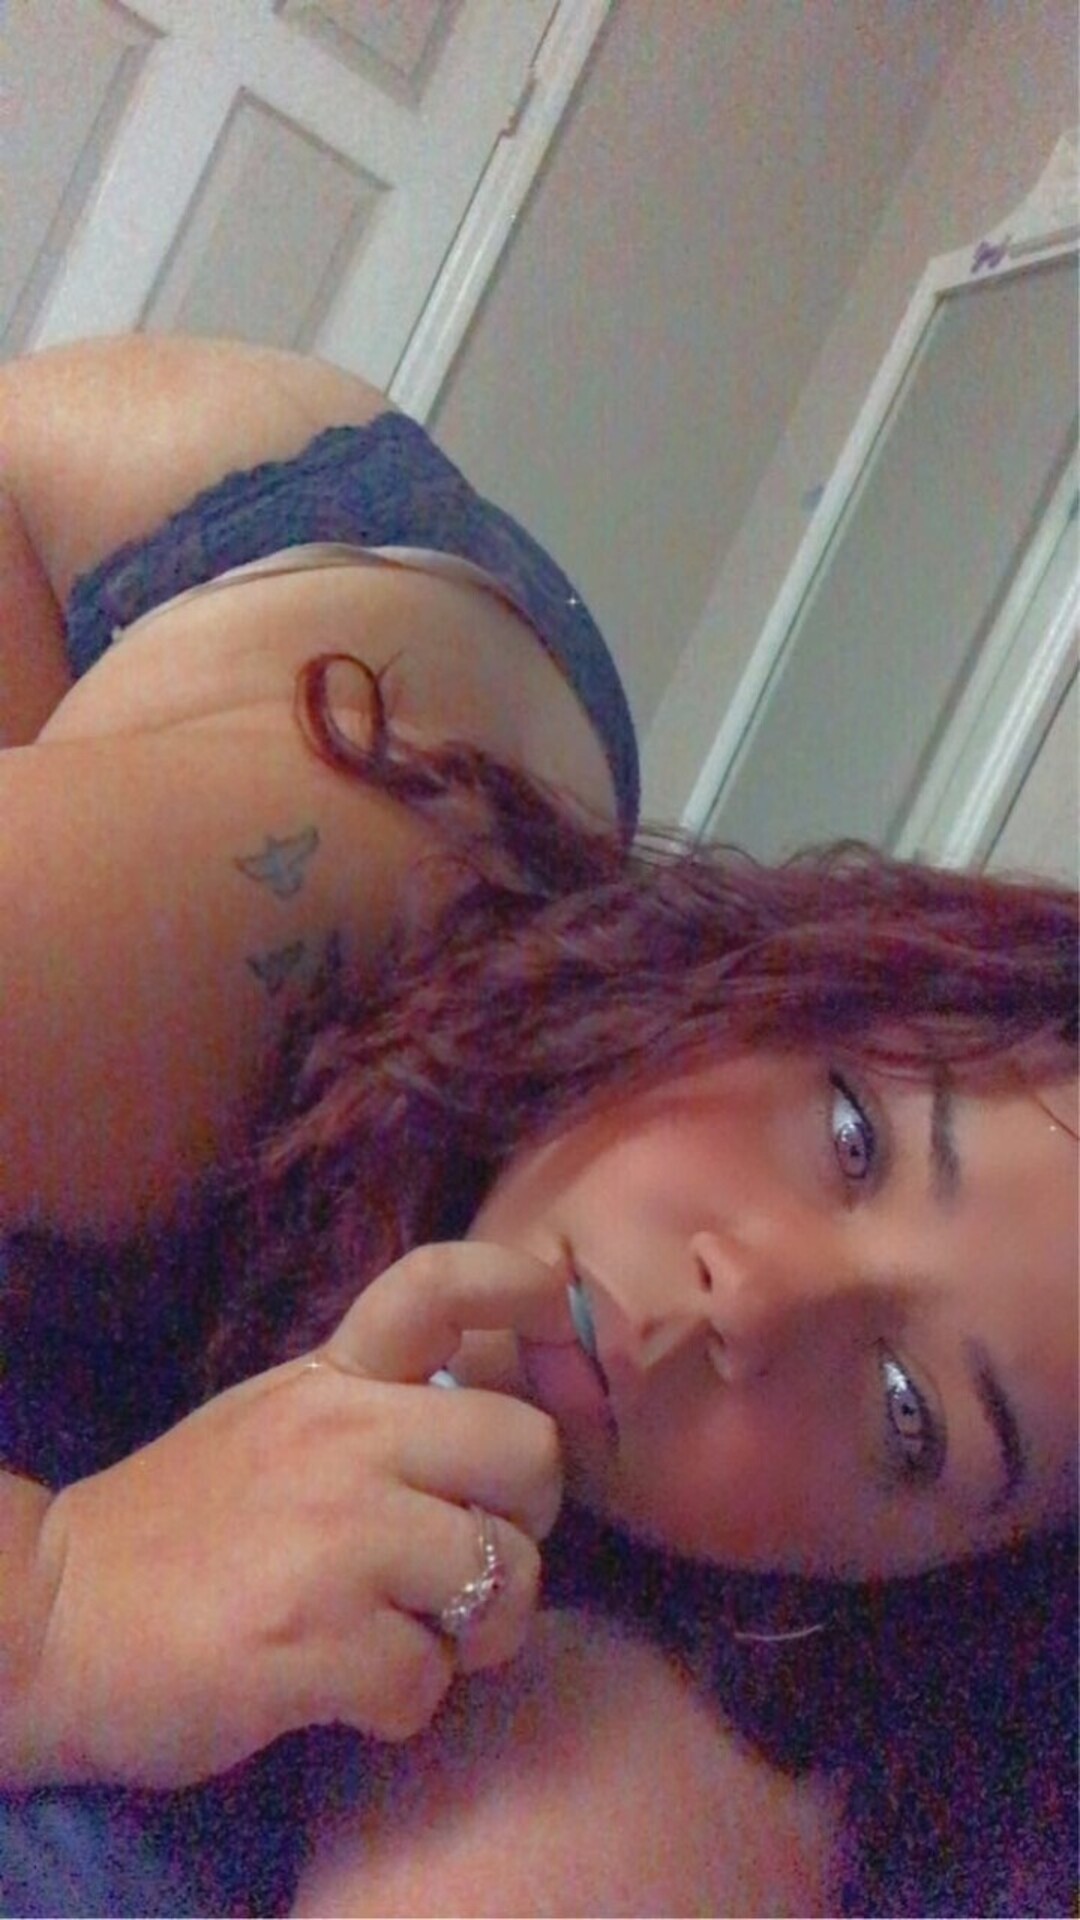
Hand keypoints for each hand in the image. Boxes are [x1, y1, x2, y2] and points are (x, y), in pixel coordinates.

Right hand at [24, 1243, 571, 1786]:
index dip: (517, 1287)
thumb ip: (367, 1414)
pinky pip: (433, 1680)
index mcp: (329, 1380)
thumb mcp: (268, 1426)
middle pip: (529, 1451)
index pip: (435, 1287)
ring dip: (474, 1631)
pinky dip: (400, 1703)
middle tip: (468, 1561)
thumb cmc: (170, 1532)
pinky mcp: (317, 1639)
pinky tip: (343, 1689)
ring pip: (504, 1577)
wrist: (48, 1623)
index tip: (556, 1307)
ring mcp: (335, 1536)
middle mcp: (343, 1439)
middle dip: (524, 1523)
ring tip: (404, 1638)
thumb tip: (476, 1427)